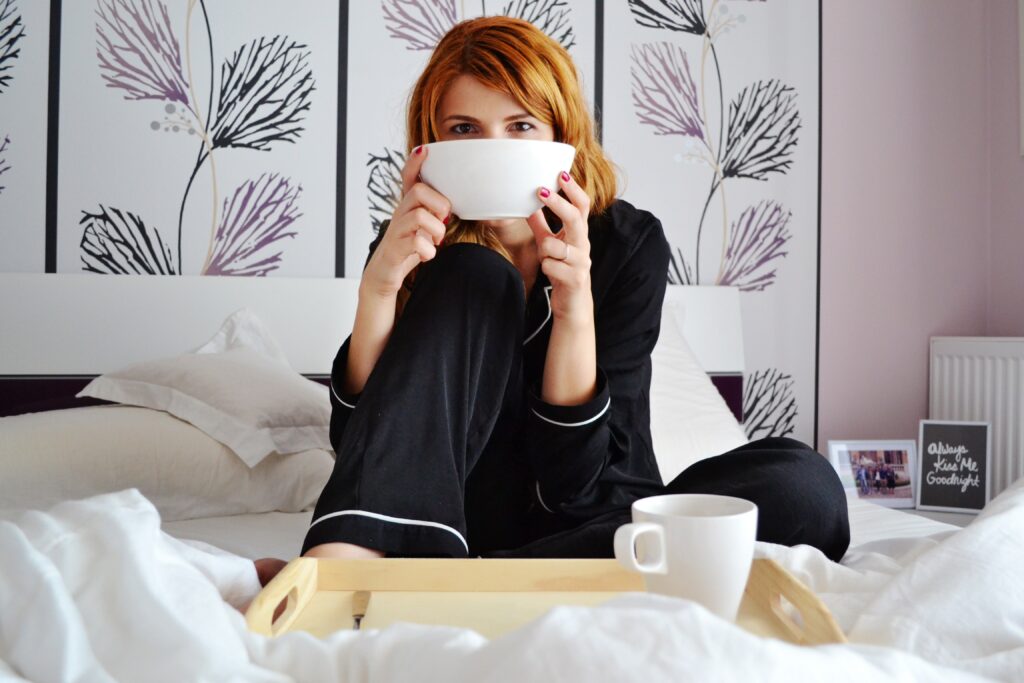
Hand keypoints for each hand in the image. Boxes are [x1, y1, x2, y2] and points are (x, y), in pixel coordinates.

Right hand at [362, 145, 450, 297]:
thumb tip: (461, 204)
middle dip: (439, 203)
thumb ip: (437, 214)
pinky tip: (428, 255)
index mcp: (408, 206)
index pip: (408, 178)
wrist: (385, 274)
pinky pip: (415, 244)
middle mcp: (399, 214)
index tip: (424, 149)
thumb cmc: (409, 248)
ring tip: (436, 241)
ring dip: (436, 229)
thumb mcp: (424, 227)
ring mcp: (395, 231)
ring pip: (418, 216)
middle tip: (444, 219)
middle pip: (418, 191)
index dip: (415, 163)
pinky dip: (428, 251)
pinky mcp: (394, 250)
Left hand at [527, 171, 592, 322]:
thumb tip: (528, 205)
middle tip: (541, 190)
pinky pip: (550, 265)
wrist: (573, 303)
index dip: (573, 190)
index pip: (582, 206)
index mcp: (579, 234)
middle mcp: (583, 245)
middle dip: (558, 204)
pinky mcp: (575, 278)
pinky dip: (545, 267)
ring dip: (544, 250)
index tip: (561, 174)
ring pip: (555, 246)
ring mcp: (581, 262)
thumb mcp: (550, 244)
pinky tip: (550, 273)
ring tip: (545, 258)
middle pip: (575, 219)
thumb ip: (542, 226)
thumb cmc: (562, 269)